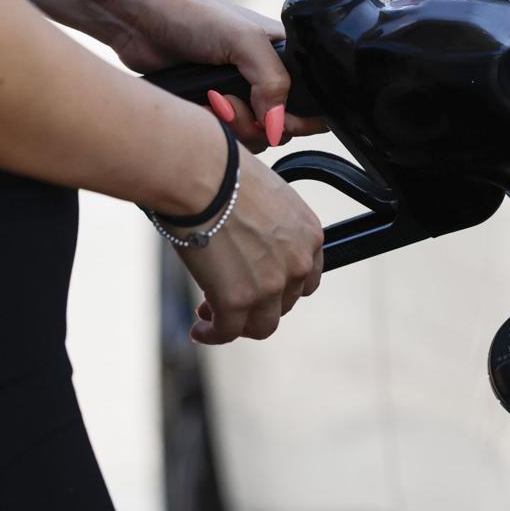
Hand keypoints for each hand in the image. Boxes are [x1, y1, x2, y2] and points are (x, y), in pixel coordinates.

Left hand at [119, 0, 324, 151]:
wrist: (140, 20)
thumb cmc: (195, 17)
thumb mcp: (245, 41)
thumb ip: (273, 80)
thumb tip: (278, 126)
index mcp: (284, 57)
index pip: (313, 101)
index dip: (300, 118)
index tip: (277, 119)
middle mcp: (265, 79)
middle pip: (282, 128)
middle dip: (258, 124)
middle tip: (232, 104)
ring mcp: (239, 96)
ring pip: (254, 138)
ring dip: (233, 127)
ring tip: (211, 101)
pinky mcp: (213, 110)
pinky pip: (225, 137)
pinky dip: (213, 128)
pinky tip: (198, 106)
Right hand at [174, 150, 323, 342]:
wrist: (202, 177)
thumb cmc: (226, 176)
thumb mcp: (269, 199)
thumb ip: (271, 228)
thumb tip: (250, 243)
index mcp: (310, 235)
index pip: (306, 278)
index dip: (281, 287)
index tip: (259, 286)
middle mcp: (298, 263)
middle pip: (284, 303)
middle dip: (257, 304)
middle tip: (228, 297)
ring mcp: (271, 285)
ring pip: (261, 325)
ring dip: (238, 324)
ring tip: (210, 314)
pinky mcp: (238, 300)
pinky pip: (228, 331)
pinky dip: (212, 334)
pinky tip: (199, 329)